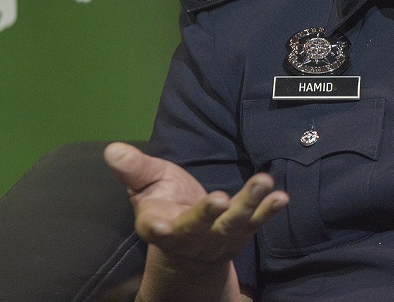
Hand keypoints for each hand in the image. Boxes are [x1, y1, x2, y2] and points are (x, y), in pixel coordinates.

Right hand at [103, 142, 288, 271]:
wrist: (189, 244)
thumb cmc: (165, 204)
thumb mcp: (147, 185)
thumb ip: (134, 169)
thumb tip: (112, 149)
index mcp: (158, 226)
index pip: (155, 228)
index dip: (157, 227)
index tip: (160, 226)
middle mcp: (188, 238)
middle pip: (198, 228)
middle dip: (208, 215)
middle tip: (220, 200)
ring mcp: (217, 239)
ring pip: (232, 224)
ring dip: (248, 205)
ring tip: (262, 183)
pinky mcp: (241, 234)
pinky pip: (256, 223)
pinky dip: (268, 211)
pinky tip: (281, 197)